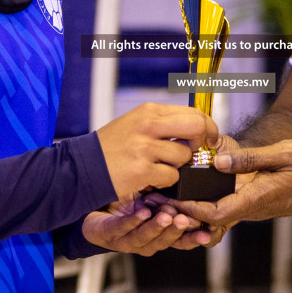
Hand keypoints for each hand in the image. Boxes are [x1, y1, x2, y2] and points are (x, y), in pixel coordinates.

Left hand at [82, 195, 219, 254]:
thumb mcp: (153, 197)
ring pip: (144, 238)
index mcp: (159, 234)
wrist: (94, 206)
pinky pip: (122, 229)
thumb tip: (191, 182)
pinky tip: (142, 212)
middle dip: (176, 231)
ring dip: (156, 228)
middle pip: (164, 241)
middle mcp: (145, 241)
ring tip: (167, 216)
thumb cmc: (127, 202)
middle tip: (185, 219)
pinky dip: (133, 222)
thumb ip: (171, 195)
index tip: (207, 232)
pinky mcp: (109, 234)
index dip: (194, 237)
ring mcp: (127, 240)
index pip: (180, 240)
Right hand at [95, 102, 217, 200]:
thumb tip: (195, 128)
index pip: (193, 113)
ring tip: (159, 166)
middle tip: (195, 153)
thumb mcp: (135, 124)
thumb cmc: (111, 147)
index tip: (209, 139)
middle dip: (202, 142)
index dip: (208, 127)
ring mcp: (145, 148)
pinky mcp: (142, 170)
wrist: (82, 167)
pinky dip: (165, 181)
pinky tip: (150, 178)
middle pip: (197, 127)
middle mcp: (148, 125)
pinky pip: (171, 177)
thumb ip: (163, 123)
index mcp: (149, 111)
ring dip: (177, 166)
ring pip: (184, 157)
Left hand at [169, 138, 291, 227]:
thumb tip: (217, 163)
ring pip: (220, 214)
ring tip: (172, 191)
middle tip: (161, 197)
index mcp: (257, 199)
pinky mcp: (259, 200)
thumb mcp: (285, 154)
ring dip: (196, 207)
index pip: (215, 214)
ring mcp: (256, 206)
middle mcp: (254, 208)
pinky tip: (199, 185)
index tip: (170, 198)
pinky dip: (211, 201)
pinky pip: (230, 206)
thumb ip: (251, 159)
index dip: (190, 210)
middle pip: (212, 219)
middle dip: (186, 212)